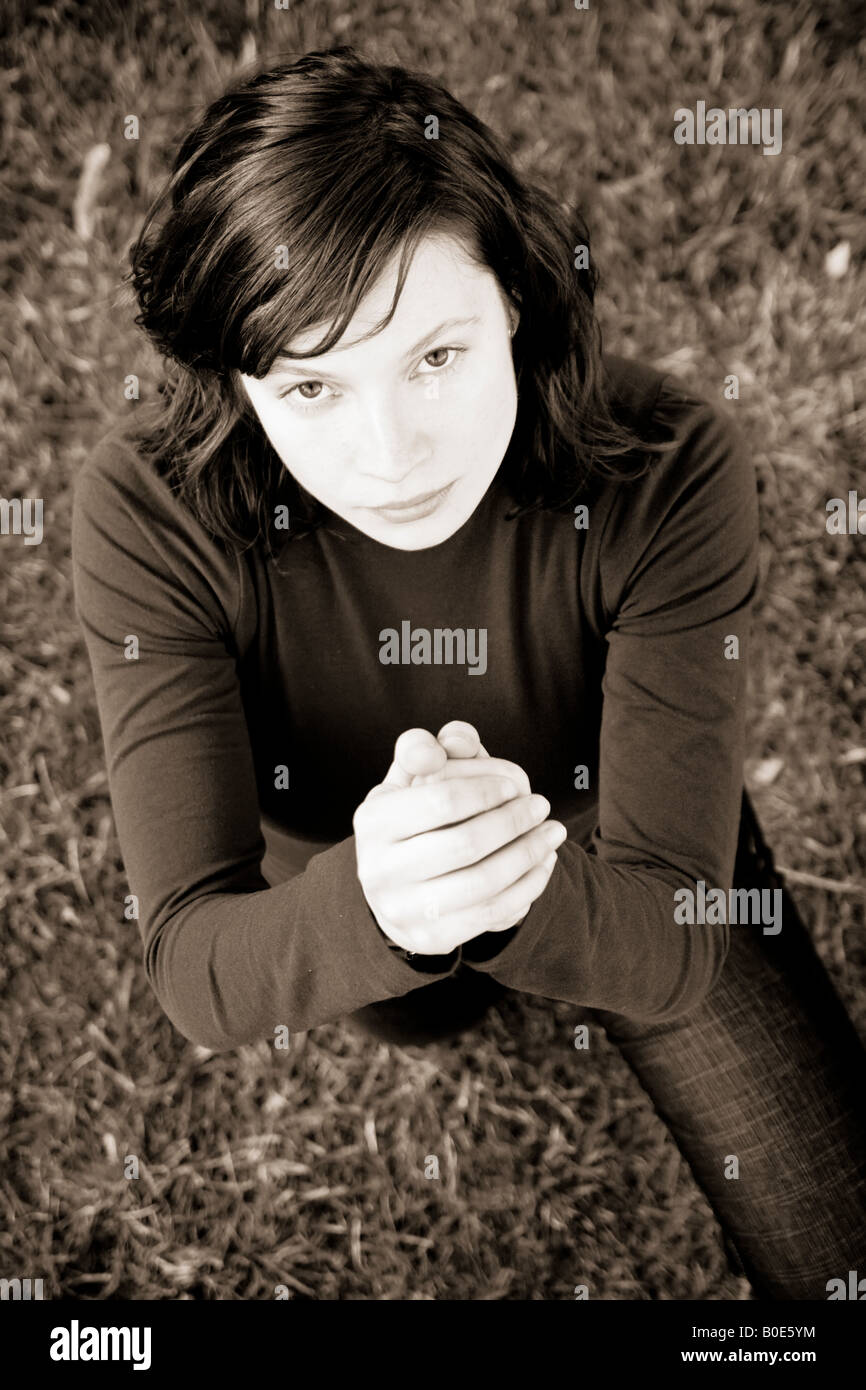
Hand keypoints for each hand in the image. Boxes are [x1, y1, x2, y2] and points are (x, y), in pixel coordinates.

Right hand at [353, 724, 565, 954]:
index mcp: (373, 821)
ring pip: (483, 883)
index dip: (486, 790)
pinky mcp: (431, 938)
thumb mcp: (410, 778)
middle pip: (464, 844)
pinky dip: (527, 886)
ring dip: (529, 854)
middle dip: (513, 822)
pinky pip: (492, 913)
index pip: (440, 800)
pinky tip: (544, 863)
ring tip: (553, 832)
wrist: (396, 889)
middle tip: (542, 805)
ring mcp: (403, 909)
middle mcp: (378, 869)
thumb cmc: (412, 818)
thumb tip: (456, 739)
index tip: (515, 783)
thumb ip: (428, 748)